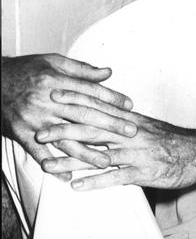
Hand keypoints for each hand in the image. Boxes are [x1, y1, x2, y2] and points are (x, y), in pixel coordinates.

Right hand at [1, 54, 135, 168]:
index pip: (90, 91)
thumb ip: (81, 69)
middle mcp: (47, 101)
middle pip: (84, 114)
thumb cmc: (25, 70)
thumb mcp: (52, 62)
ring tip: (107, 161)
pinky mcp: (21, 133)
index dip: (112, 99)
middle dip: (109, 124)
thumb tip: (108, 73)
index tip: (130, 106)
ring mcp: (34, 119)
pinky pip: (39, 152)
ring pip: (65, 138)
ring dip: (87, 152)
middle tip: (131, 132)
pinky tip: (69, 176)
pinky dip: (53, 165)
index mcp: (56, 81)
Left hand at [36, 103, 195, 190]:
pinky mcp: (144, 172)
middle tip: (40, 130)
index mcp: (132, 120)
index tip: (55, 94)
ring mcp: (137, 153)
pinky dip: (95, 181)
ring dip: (71, 160)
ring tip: (47, 164)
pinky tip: (76, 186)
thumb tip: (107, 116)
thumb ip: (127, 122)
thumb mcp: (149, 126)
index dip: (77, 100)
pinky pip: (116, 177)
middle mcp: (131, 133)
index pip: (100, 106)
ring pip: (99, 154)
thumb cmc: (173, 141)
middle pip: (93, 129)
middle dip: (65, 129)